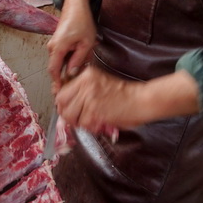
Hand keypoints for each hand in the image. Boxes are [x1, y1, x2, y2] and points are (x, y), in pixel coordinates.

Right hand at [47, 0, 97, 94]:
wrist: (76, 6)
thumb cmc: (82, 22)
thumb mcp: (86, 43)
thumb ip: (79, 60)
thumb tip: (72, 73)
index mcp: (58, 48)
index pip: (53, 71)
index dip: (57, 83)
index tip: (60, 93)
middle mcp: (52, 47)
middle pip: (56, 68)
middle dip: (64, 78)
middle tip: (73, 88)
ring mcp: (53, 44)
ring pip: (60, 62)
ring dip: (68, 68)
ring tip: (80, 72)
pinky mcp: (57, 42)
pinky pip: (61, 56)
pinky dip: (68, 61)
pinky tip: (79, 62)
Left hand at [56, 68, 202, 130]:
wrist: (142, 100)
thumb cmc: (124, 95)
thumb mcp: (99, 84)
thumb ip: (82, 90)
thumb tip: (65, 104)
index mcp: (86, 75)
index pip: (62, 90)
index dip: (62, 103)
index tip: (67, 109)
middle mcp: (85, 83)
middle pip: (61, 102)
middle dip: (67, 114)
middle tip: (76, 119)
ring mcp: (89, 96)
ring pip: (70, 114)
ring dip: (78, 122)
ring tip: (89, 122)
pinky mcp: (95, 110)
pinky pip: (83, 123)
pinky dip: (90, 127)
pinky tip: (98, 124)